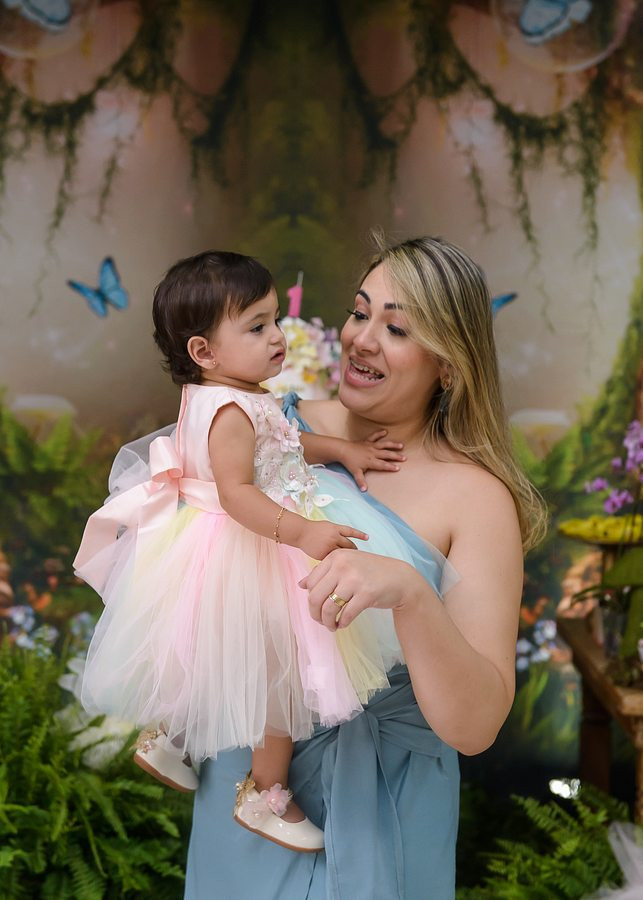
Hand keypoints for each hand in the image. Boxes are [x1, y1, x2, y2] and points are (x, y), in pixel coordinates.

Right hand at [295, 520, 367, 560]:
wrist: (301, 533)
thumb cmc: (314, 529)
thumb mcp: (328, 526)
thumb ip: (337, 532)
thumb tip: (347, 540)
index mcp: (335, 529)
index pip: (351, 532)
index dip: (360, 535)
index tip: (368, 537)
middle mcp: (334, 537)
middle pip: (349, 545)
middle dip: (353, 550)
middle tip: (356, 553)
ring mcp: (328, 547)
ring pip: (341, 554)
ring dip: (345, 557)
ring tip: (347, 561)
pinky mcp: (322, 555)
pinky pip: (332, 560)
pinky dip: (334, 562)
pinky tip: (334, 563)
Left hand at [299, 548, 424, 630]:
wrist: (400, 578)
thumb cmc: (370, 573)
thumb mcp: (347, 566)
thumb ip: (324, 573)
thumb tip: (301, 585)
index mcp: (335, 557)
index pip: (311, 583)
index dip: (311, 600)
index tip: (318, 608)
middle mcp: (343, 565)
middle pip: (315, 596)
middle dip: (315, 614)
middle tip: (321, 622)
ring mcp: (355, 579)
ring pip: (329, 608)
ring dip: (327, 622)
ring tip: (332, 626)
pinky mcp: (367, 594)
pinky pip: (346, 614)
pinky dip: (342, 623)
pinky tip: (343, 624)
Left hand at [339, 430, 404, 491]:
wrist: (342, 450)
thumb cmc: (349, 462)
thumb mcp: (355, 473)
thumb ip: (360, 481)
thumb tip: (364, 490)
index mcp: (370, 461)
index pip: (382, 465)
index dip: (390, 466)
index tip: (398, 468)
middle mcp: (372, 453)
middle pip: (386, 454)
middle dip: (396, 456)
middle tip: (404, 458)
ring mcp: (370, 446)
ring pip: (383, 445)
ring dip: (392, 445)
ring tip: (401, 445)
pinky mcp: (367, 441)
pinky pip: (374, 436)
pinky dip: (379, 433)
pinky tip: (385, 431)